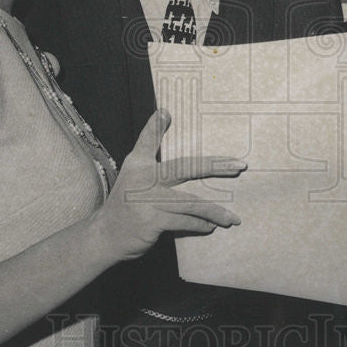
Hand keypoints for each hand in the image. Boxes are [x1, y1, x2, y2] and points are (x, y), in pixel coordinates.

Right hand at [98, 109, 245, 261]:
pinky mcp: (152, 222)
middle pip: (186, 168)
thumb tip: (164, 113)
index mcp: (139, 165)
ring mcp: (148, 201)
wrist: (106, 235)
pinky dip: (200, 225)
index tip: (165, 112)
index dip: (154, 126)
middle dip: (216, 166)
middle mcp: (143, 179)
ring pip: (192, 203)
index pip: (147, 140)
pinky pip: (185, 222)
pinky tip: (211, 227)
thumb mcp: (133, 173)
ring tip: (232, 218)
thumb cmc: (126, 202)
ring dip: (215, 212)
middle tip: (239, 166)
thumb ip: (149, 145)